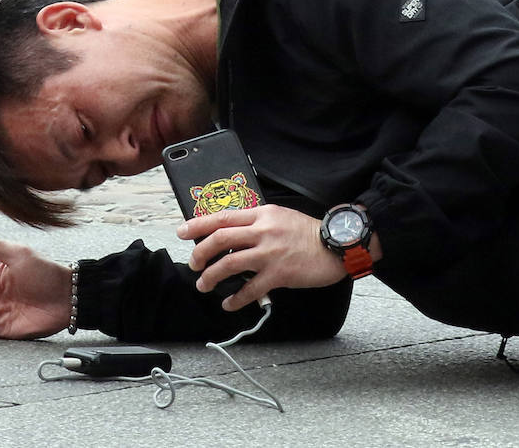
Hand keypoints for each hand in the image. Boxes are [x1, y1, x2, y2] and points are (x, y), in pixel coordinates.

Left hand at [177, 204, 350, 311]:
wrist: (336, 245)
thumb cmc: (307, 232)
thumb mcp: (279, 216)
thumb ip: (256, 222)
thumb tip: (230, 233)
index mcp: (261, 214)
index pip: (222, 217)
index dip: (198, 224)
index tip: (182, 232)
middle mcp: (262, 231)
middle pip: (219, 239)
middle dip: (200, 253)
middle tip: (193, 264)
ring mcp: (270, 253)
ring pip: (229, 264)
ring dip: (211, 277)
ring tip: (204, 285)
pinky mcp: (279, 274)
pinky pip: (250, 289)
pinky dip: (235, 299)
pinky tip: (229, 303)